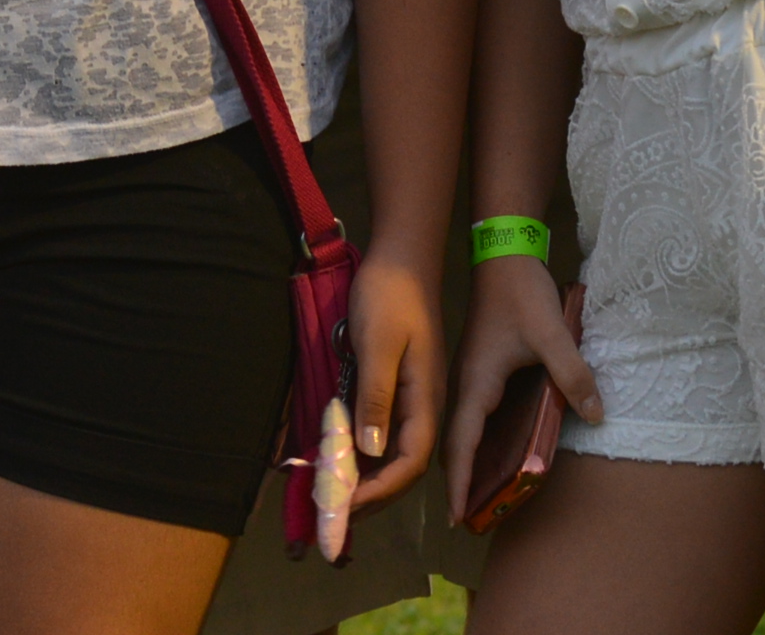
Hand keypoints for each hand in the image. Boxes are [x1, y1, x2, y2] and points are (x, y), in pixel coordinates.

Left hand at [338, 242, 445, 513]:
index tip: (347, 504)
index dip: (381, 489)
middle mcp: (424, 403)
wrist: (402, 254)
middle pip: (404, 463)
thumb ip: (375, 398)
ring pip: (394, 448)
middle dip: (374, 492)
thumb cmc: (390, 294)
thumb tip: (371, 451)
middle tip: (337, 511)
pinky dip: (365, 447)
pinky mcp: (399, 382)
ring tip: (337, 493)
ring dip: (369, 474)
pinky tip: (343, 454)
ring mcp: (413, 393)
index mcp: (426, 398)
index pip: (410, 461)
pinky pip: (385, 427)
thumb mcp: (377, 345)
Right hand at [440, 255, 595, 527]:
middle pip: (456, 441)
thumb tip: (597, 416)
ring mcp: (469, 375)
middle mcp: (465, 383)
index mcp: (475, 381)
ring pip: (463, 428)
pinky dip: (476, 440)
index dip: (457, 480)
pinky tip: (493, 449)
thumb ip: (573, 375)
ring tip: (479, 493)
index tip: (455, 517)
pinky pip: (473, 415)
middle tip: (470, 517)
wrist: (504, 252)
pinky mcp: (478, 368)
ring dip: (467, 460)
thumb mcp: (551, 334)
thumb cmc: (522, 293)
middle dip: (459, 480)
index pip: (461, 442)